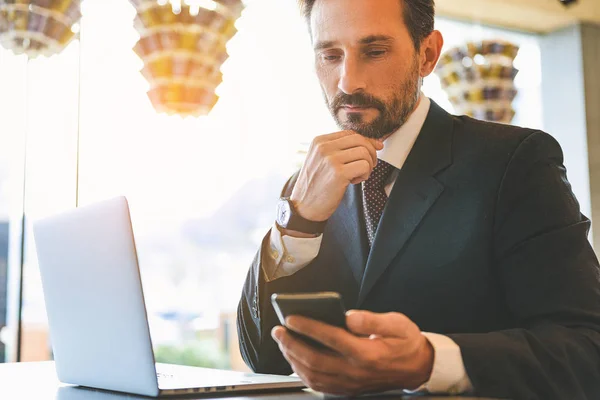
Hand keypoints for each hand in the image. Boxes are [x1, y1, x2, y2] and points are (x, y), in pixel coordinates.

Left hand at [271, 310, 433, 395]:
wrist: (416, 368)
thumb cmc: (405, 342)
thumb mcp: (397, 323)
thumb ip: (371, 319)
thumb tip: (348, 316)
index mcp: (367, 353)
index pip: (331, 338)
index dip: (308, 327)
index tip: (291, 318)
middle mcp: (356, 371)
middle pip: (315, 359)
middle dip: (292, 343)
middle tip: (278, 330)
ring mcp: (350, 383)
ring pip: (313, 374)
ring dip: (293, 358)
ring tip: (282, 342)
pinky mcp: (347, 389)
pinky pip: (318, 384)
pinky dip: (302, 373)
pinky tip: (294, 359)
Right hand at [290, 131, 383, 221]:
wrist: (304, 207)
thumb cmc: (316, 185)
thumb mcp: (321, 160)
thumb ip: (339, 150)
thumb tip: (374, 143)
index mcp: (319, 141)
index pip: (350, 134)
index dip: (366, 141)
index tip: (374, 150)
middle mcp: (324, 147)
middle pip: (359, 140)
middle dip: (370, 153)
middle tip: (369, 166)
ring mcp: (330, 159)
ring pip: (364, 152)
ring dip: (368, 165)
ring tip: (358, 176)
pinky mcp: (338, 173)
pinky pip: (364, 166)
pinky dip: (365, 174)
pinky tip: (354, 181)